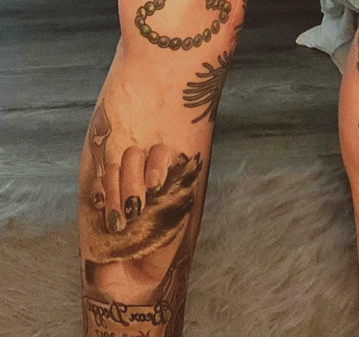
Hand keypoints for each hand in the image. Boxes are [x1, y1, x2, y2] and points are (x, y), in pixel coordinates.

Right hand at [85, 145, 201, 303]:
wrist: (129, 286)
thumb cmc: (155, 257)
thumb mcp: (171, 232)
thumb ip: (176, 205)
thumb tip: (182, 182)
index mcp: (161, 181)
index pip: (159, 152)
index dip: (156, 162)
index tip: (154, 185)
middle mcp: (138, 178)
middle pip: (133, 155)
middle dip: (132, 180)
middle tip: (135, 207)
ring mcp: (116, 186)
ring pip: (113, 168)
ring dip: (116, 193)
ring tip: (119, 223)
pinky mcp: (97, 198)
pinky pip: (96, 183)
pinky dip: (100, 194)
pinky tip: (103, 210)